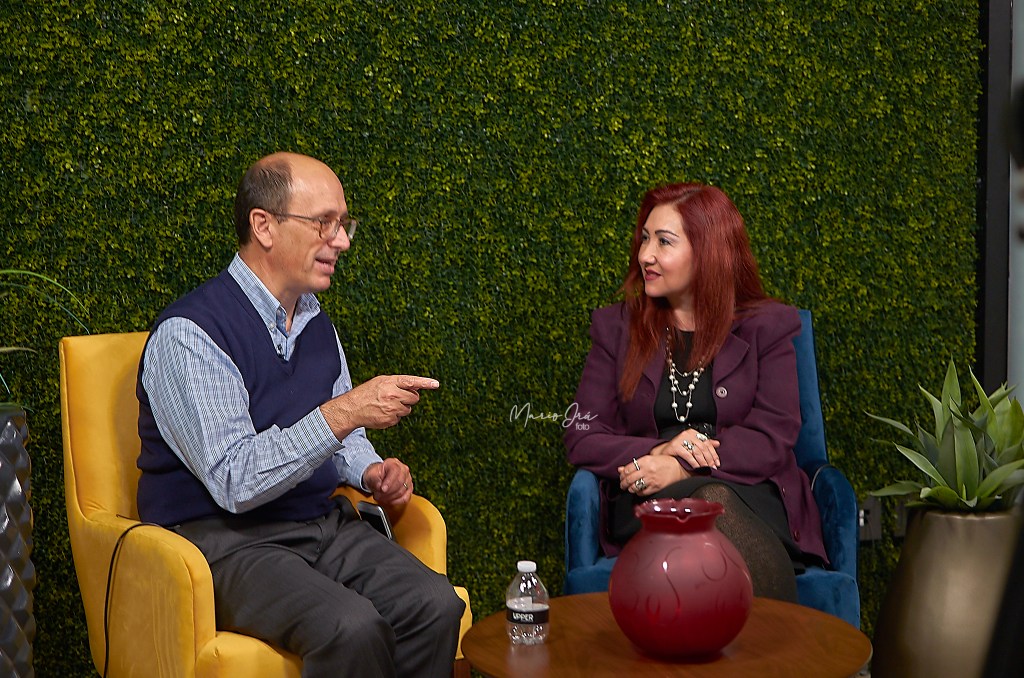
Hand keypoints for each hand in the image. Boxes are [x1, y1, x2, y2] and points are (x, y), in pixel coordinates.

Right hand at [321, 374, 439, 435]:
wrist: (353, 408)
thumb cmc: (367, 393)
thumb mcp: (381, 381)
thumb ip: (398, 382)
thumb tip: (415, 387)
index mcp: (391, 382)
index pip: (412, 381)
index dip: (425, 383)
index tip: (436, 384)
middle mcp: (393, 395)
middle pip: (414, 398)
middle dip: (408, 398)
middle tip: (396, 398)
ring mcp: (393, 408)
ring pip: (408, 409)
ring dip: (401, 408)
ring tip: (386, 405)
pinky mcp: (391, 420)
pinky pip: (399, 418)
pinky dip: (394, 416)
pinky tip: (383, 413)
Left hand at [363, 458, 412, 507]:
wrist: (377, 479)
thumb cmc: (375, 476)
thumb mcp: (371, 476)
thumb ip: (376, 481)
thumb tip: (380, 488)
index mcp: (393, 463)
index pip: (395, 471)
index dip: (389, 482)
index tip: (382, 489)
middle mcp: (403, 470)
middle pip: (399, 482)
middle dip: (387, 492)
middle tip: (378, 495)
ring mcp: (408, 479)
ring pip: (402, 491)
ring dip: (390, 498)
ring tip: (381, 498)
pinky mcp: (409, 489)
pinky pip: (405, 498)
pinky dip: (396, 502)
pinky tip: (389, 501)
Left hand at [618, 454, 686, 496]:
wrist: (679, 466)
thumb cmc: (664, 462)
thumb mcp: (649, 459)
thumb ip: (634, 464)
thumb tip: (620, 470)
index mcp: (645, 461)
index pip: (627, 469)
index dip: (622, 474)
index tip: (621, 476)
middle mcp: (647, 470)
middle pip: (629, 479)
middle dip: (623, 483)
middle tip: (622, 484)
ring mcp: (651, 480)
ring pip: (634, 487)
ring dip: (630, 489)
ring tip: (629, 488)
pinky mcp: (656, 487)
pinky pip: (642, 492)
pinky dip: (638, 493)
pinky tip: (639, 490)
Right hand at [651, 429, 720, 468]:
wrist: (664, 453)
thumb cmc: (679, 449)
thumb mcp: (692, 444)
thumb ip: (704, 444)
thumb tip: (717, 443)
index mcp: (692, 433)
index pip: (707, 442)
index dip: (713, 453)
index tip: (717, 462)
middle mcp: (687, 434)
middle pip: (703, 447)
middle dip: (709, 459)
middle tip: (712, 467)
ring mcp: (680, 439)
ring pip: (697, 451)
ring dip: (703, 462)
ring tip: (706, 468)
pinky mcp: (675, 446)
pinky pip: (688, 455)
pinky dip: (694, 463)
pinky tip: (697, 468)